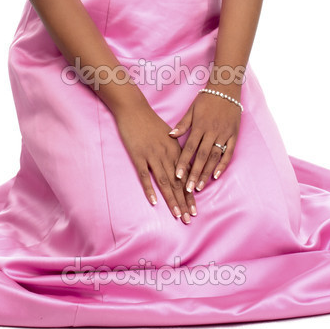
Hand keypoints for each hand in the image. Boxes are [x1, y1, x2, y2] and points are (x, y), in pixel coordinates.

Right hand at [114, 99, 196, 222]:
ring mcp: (152, 155)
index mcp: (175, 150)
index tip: (195, 210)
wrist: (134, 109)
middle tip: (189, 219)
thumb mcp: (169, 135)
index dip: (190, 194)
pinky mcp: (138, 155)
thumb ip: (176, 151)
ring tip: (177, 215)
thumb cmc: (151, 122)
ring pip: (164, 181)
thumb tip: (182, 167)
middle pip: (177, 182)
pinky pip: (144, 175)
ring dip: (172, 199)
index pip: (185, 176)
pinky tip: (154, 202)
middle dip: (184, 202)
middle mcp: (166, 154)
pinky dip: (149, 188)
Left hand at [169, 90, 240, 191]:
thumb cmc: (207, 98)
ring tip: (200, 186)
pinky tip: (217, 175)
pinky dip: (223, 164)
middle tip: (188, 189)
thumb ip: (183, 124)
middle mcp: (211, 131)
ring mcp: (224, 134)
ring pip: (214, 157)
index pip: (189, 148)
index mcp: (200, 126)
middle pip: (201, 156)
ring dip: (207, 172)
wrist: (226, 89)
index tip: (176, 176)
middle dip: (194, 173)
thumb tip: (170, 135)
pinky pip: (228, 152)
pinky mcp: (234, 135)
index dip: (182, 162)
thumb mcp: (192, 109)